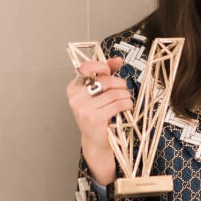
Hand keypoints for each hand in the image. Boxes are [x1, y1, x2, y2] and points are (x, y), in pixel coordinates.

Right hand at [67, 57, 132, 183]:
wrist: (95, 140)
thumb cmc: (98, 113)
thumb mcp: (99, 92)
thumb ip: (107, 74)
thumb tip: (118, 60)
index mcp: (74, 88)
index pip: (85, 68)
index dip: (101, 66)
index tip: (109, 69)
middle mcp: (76, 97)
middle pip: (105, 81)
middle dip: (120, 84)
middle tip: (124, 90)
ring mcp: (83, 108)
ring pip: (114, 93)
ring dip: (126, 95)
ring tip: (126, 100)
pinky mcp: (94, 118)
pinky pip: (117, 104)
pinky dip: (127, 104)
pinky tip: (127, 107)